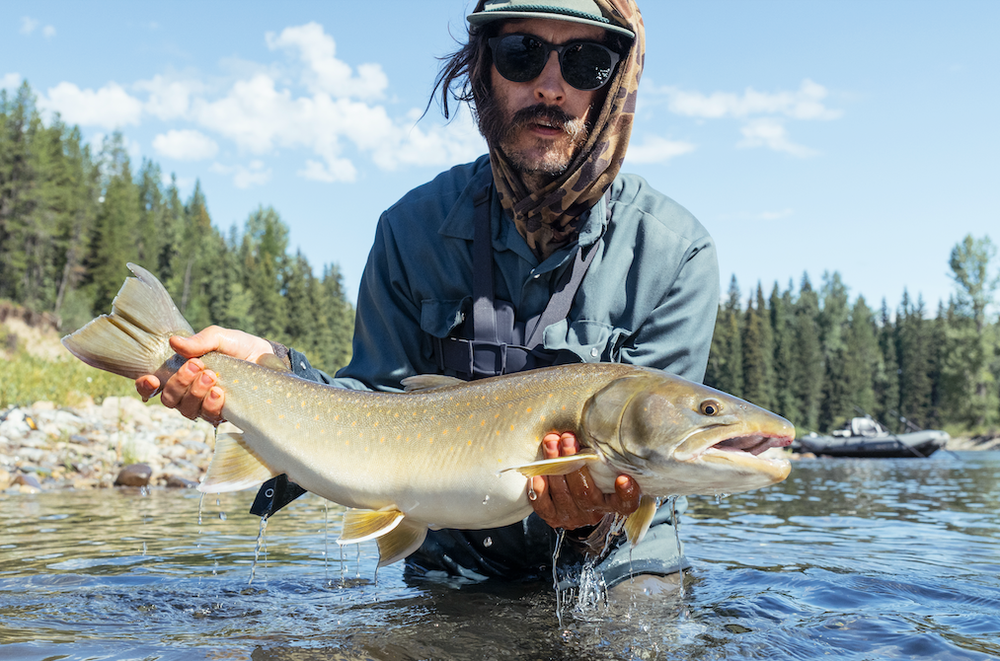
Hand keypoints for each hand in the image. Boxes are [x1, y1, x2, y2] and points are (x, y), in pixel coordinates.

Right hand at [134, 326, 273, 423]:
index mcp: (181, 373)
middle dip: (179, 383)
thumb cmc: (239, 347)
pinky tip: (219, 392)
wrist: (267, 358)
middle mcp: (189, 392)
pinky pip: (209, 416)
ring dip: (195, 393)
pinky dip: (211, 404)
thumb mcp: (220, 337)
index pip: (153, 387)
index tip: (152, 379)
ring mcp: (204, 405)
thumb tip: (175, 343)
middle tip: (196, 366)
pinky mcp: (223, 414)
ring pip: (187, 410)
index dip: (145, 387)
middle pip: (169, 399)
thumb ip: (199, 341)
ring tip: (211, 376)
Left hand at [529, 431, 640, 529]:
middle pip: (585, 491)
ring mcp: (573, 516)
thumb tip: (596, 427)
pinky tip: (538, 473)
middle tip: (568, 438)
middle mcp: (594, 511)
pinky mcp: (553, 517)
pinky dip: (540, 489)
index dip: (626, 492)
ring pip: (563, 494)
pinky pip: (544, 506)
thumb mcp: (603, 467)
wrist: (573, 498)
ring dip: (555, 465)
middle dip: (573, 461)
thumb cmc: (592, 474)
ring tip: (551, 443)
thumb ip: (603, 457)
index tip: (622, 478)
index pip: (626, 502)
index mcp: (614, 501)